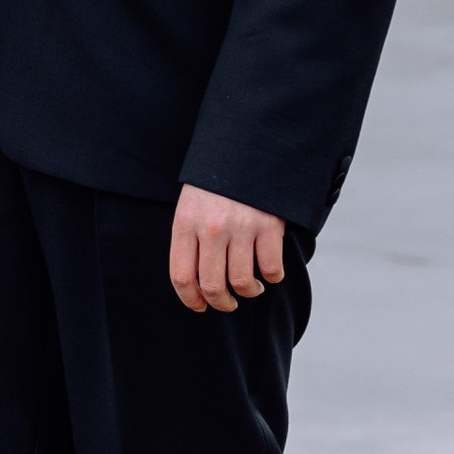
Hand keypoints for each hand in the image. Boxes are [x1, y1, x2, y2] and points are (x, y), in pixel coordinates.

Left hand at [168, 186, 285, 315]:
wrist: (247, 147)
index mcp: (186, 223)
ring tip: (252, 288)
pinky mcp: (269, 226)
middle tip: (228, 304)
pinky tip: (269, 272)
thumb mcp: (191, 204)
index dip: (190, 299)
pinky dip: (272, 277)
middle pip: (212, 285)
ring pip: (242, 282)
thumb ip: (191, 237)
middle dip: (221, 303)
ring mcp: (241, 228)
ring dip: (248, 292)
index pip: (181, 276)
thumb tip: (197, 282)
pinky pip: (271, 268)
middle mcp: (211, 228)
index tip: (200, 306)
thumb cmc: (216, 182)